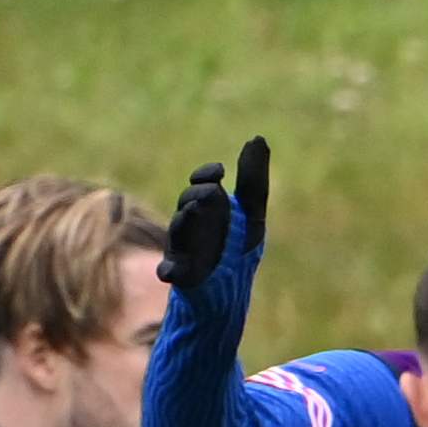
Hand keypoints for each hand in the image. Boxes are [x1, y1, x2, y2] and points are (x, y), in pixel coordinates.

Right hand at [163, 138, 270, 290]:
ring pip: (178, 230)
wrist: (228, 289)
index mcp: (209, 208)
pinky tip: (170, 272)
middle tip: (212, 192)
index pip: (203, 183)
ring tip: (193, 212)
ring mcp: (183, 248)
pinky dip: (169, 270)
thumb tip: (258, 138)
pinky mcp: (180, 275)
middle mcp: (192, 223)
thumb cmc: (238, 247)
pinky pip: (170, 270)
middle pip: (189, 202)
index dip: (207, 174)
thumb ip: (253, 180)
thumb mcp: (252, 214)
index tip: (221, 171)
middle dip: (198, 194)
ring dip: (184, 221)